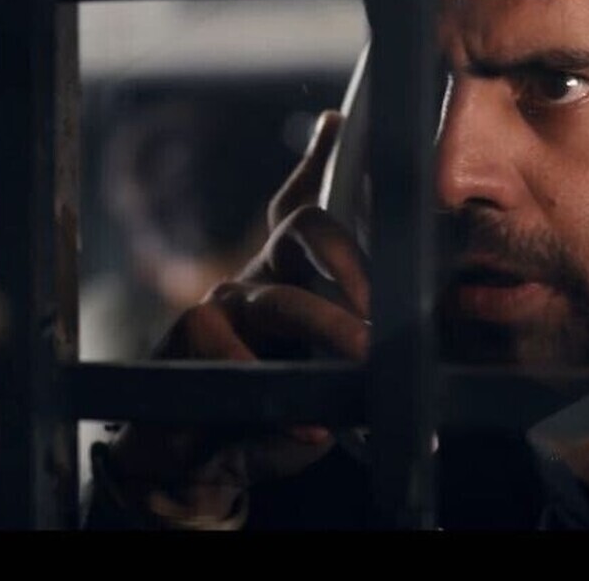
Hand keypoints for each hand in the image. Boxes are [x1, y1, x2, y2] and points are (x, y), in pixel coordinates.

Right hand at [103, 111, 370, 526]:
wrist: (199, 464)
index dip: (322, 163)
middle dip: (350, 258)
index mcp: (296, 277)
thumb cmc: (272, 415)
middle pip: (305, 228)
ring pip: (281, 300)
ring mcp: (225, 301)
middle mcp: (262, 275)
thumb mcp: (323, 390)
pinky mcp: (192, 335)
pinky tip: (303, 421)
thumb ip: (351, 368)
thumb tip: (396, 362)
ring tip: (362, 357)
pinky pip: (229, 345)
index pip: (310, 212)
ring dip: (327, 328)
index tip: (338, 124)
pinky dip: (269, 383)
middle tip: (382, 307)